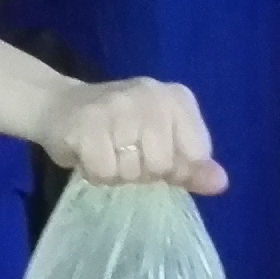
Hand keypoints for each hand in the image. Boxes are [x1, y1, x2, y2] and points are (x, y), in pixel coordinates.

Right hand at [38, 77, 226, 193]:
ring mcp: (118, 107)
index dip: (175, 168)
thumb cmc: (119, 128)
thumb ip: (191, 164)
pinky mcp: (87, 123)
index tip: (153, 155)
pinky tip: (89, 153)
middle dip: (141, 172)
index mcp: (177, 98)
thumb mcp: (162, 141)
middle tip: (123, 153)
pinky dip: (95, 173)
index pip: (196, 154)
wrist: (60, 106)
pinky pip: (104, 172)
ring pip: (132, 171)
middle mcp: (152, 95)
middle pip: (162, 165)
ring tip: (106, 151)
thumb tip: (220, 183)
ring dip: (116, 174)